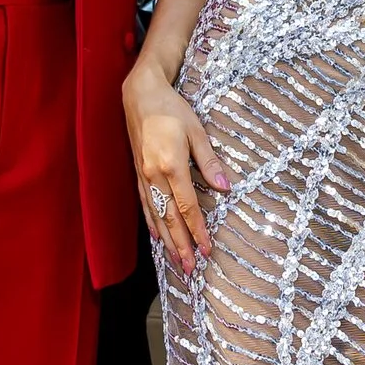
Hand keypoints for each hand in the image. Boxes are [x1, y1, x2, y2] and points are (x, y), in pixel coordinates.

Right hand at [123, 61, 226, 271]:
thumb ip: (209, 161)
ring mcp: (144, 177)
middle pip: (170, 219)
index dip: (198, 231)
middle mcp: (155, 175)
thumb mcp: (196, 130)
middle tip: (191, 269)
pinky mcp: (138, 174)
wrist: (140, 95)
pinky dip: (152, 224)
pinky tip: (157, 237)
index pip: (187, 207)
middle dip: (181, 246)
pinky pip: (146, 205)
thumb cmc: (172, 109)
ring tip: (177, 262)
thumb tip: (225, 187)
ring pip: (156, 216)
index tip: (207, 250)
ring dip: (168, 242)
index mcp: (171, 165)